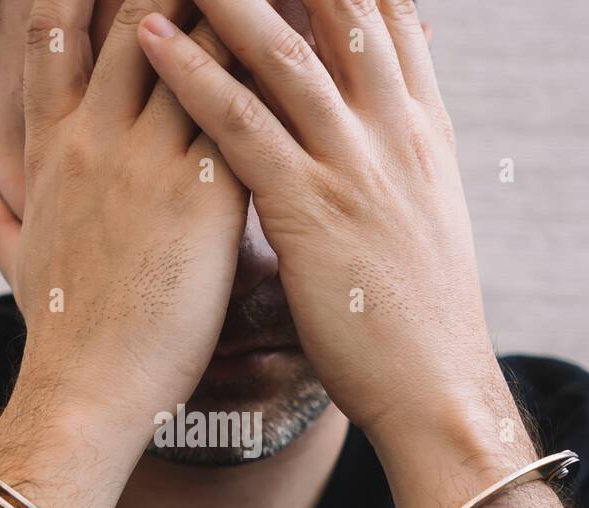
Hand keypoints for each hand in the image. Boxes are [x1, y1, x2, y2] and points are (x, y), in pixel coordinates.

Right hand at [0, 0, 247, 432]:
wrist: (85, 390)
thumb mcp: (9, 252)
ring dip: (234, 11)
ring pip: (196, 49)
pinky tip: (306, 53)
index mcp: (49, 148)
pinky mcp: (201, 198)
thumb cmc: (58, 329)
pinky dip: (272, 73)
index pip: (53, 33)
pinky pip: (243, 110)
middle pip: (134, 17)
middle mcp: (93, 139)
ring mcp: (145, 163)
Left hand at [136, 0, 520, 455]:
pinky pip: (240, 126)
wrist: (439, 388)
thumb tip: (373, 121)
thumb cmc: (419, 315)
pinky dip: (193, 74)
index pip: (386, 15)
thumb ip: (399, 157)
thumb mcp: (423, 217)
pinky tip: (149, 39)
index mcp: (421, 130)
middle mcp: (393, 131)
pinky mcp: (310, 212)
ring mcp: (354, 167)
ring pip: (284, 51)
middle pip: (340, 8)